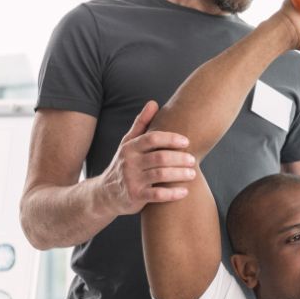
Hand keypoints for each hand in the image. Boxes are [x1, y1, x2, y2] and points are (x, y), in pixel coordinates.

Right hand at [99, 101, 196, 215]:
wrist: (106, 193)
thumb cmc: (124, 164)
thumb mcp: (128, 143)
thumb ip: (141, 124)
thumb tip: (153, 102)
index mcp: (130, 147)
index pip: (152, 138)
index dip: (171, 139)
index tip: (186, 142)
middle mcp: (130, 162)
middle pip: (159, 157)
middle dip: (179, 158)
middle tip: (193, 160)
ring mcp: (132, 180)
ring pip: (160, 174)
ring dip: (179, 174)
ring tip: (193, 174)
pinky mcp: (135, 196)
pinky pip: (157, 195)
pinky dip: (172, 193)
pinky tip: (185, 192)